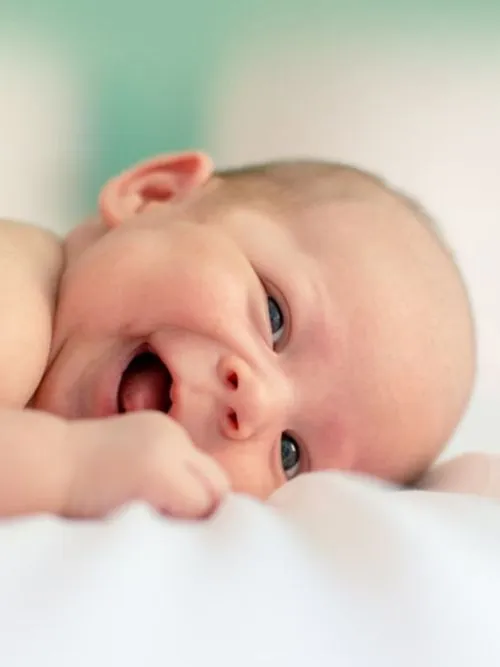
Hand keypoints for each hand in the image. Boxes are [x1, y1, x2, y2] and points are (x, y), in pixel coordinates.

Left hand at [62, 411, 229, 518]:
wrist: (54, 464)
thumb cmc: (84, 509)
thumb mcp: (134, 526)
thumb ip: (174, 525)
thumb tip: (206, 532)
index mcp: (160, 474)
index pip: (208, 507)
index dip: (200, 528)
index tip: (185, 539)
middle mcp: (171, 444)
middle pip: (218, 483)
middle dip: (209, 507)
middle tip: (185, 526)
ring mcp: (168, 428)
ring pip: (207, 467)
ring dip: (197, 486)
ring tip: (166, 503)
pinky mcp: (161, 422)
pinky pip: (188, 452)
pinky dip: (182, 469)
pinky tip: (155, 480)